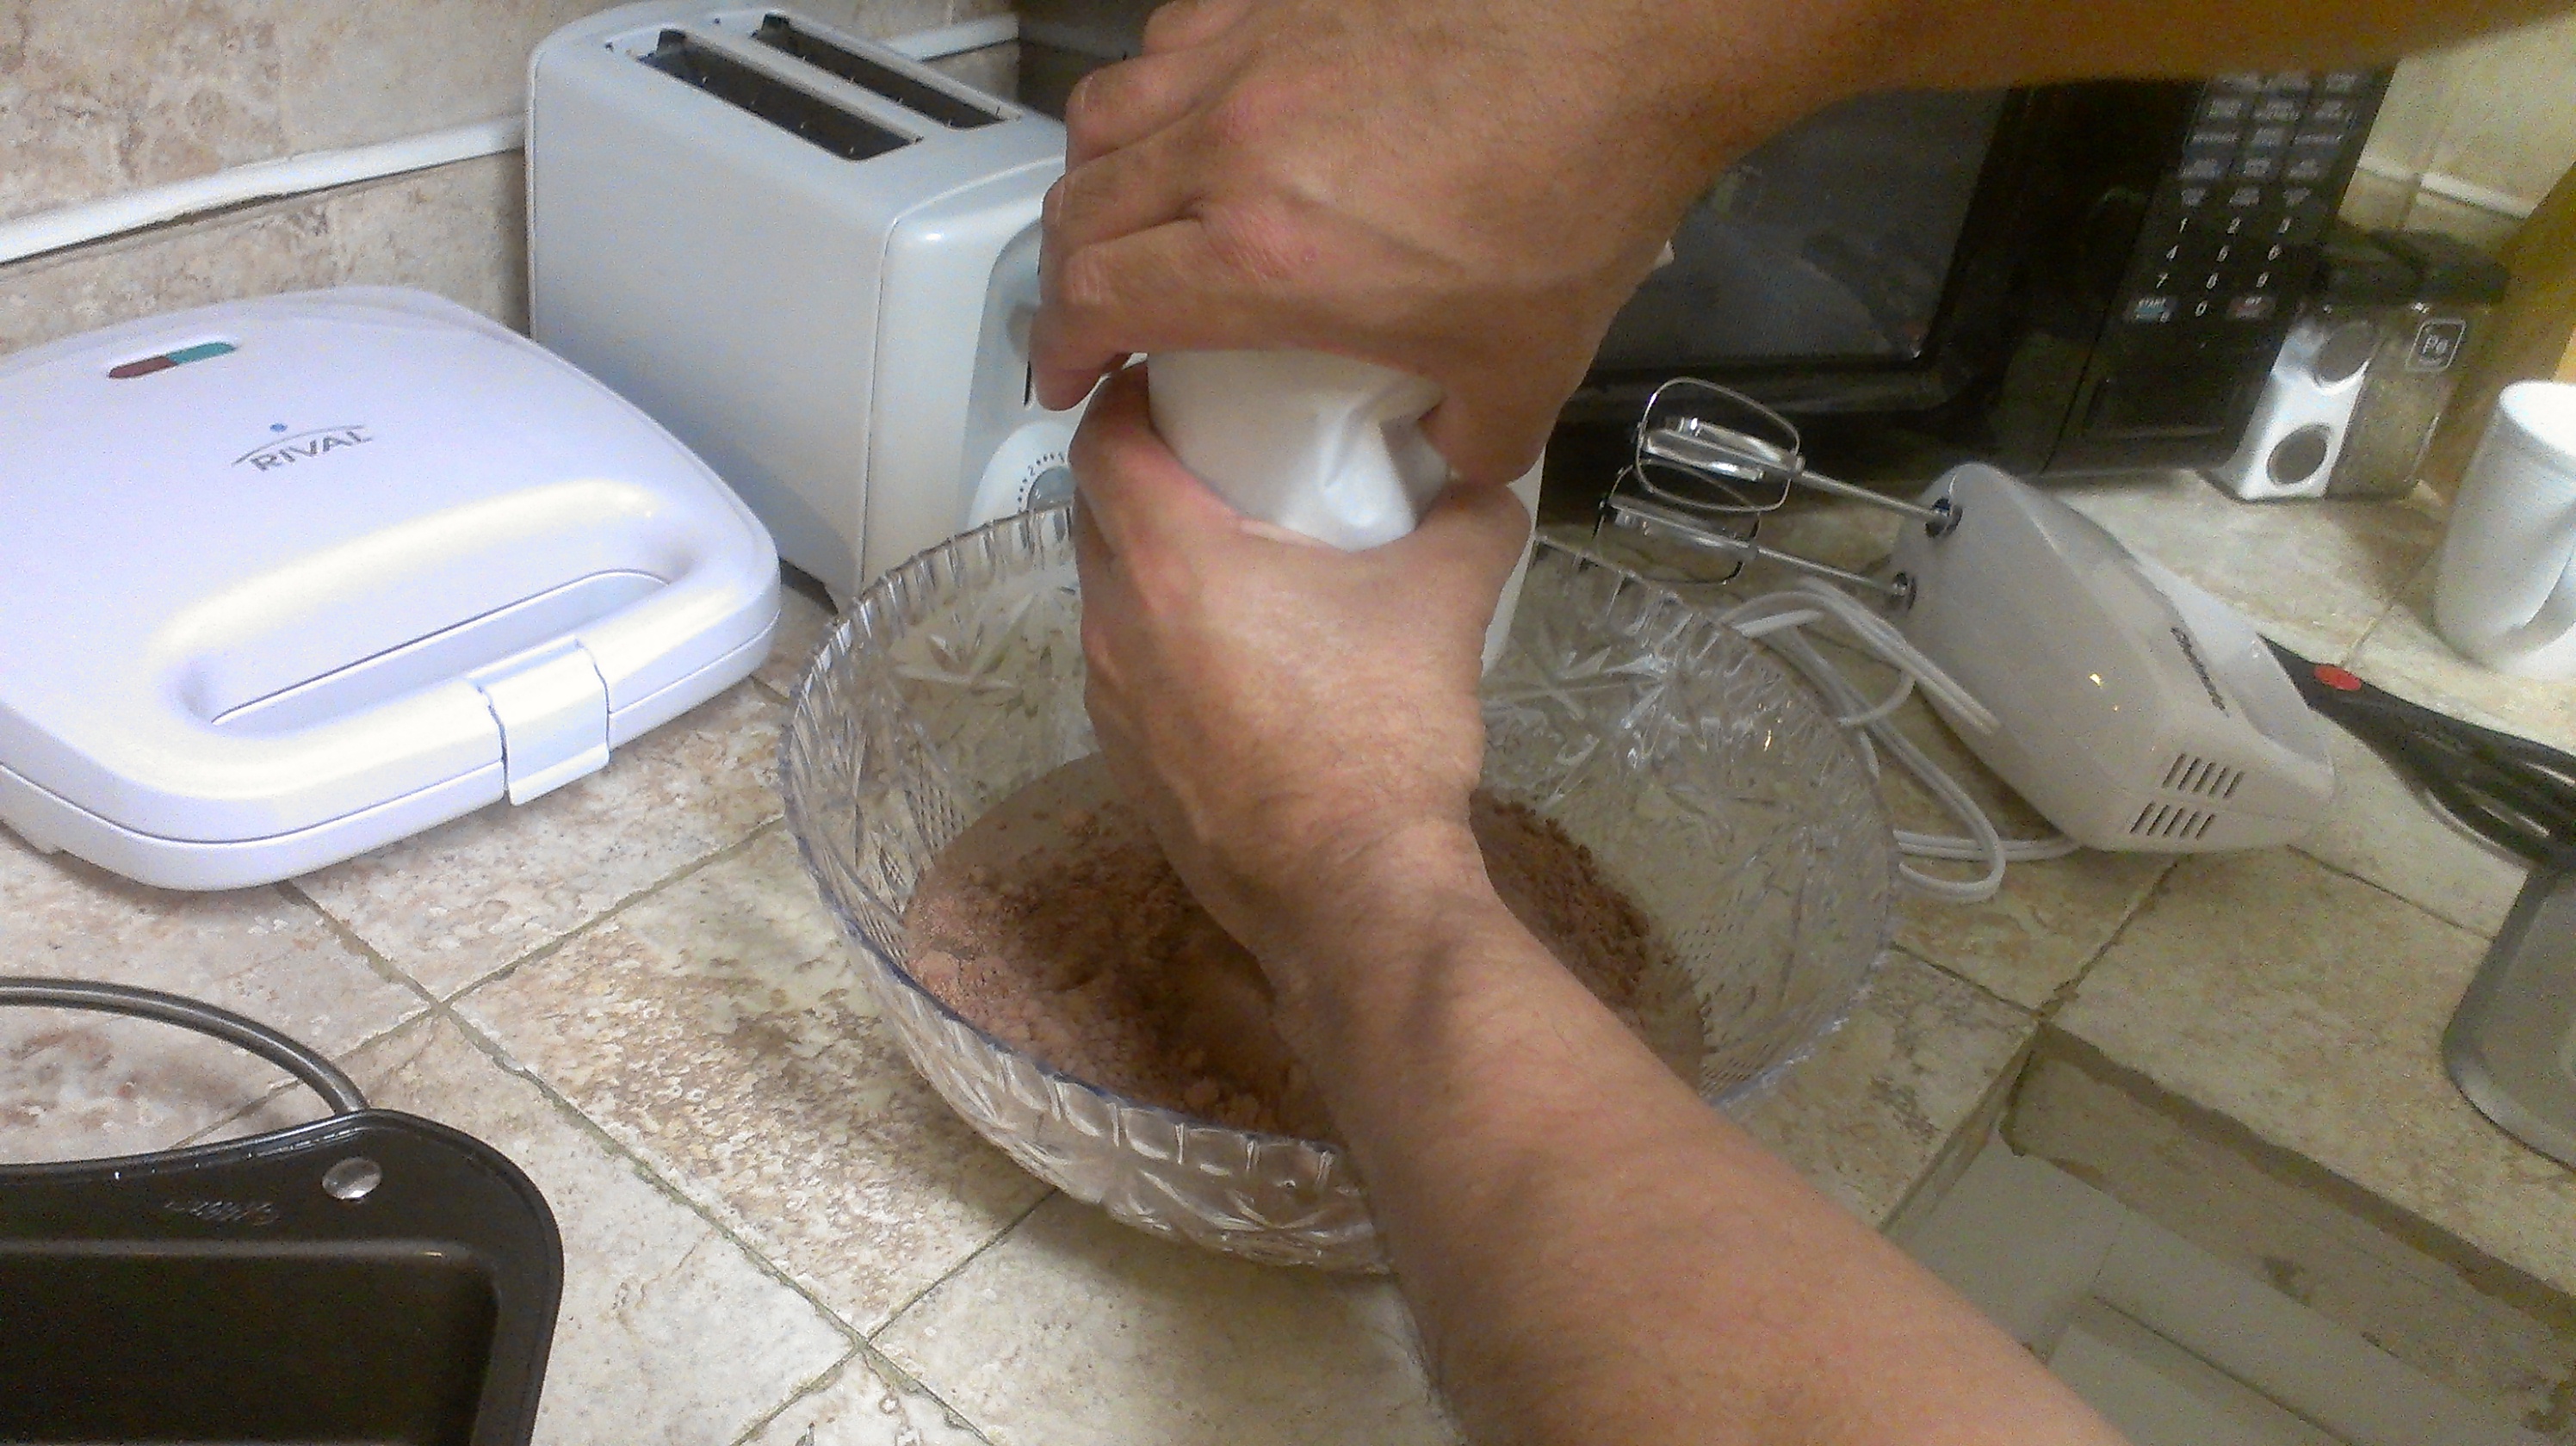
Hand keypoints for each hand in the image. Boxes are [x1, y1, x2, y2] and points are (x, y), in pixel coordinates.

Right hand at [1032, 0, 1857, 483]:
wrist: (1628, 50)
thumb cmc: (1576, 196)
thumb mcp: (1527, 373)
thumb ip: (1469, 440)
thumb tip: (1446, 454)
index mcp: (1264, 257)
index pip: (1098, 300)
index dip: (1063, 350)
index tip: (1069, 377)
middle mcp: (1229, 150)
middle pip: (1079, 210)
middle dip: (1067, 275)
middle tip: (1094, 312)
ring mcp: (1249, 59)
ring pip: (1106, 115)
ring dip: (1097, 178)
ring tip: (1127, 214)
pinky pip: (1171, 41)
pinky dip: (1160, 91)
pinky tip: (1201, 119)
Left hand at [1070, 365, 1530, 971]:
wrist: (1352, 893)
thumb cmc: (1381, 732)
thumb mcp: (1444, 600)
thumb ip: (1470, 518)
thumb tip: (1489, 479)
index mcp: (1168, 560)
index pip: (1102, 440)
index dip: (1128, 396)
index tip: (1173, 380)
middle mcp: (1114, 624)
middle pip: (1094, 515)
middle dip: (1142, 475)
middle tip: (1215, 457)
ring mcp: (1110, 703)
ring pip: (1108, 599)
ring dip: (1152, 566)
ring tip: (1233, 559)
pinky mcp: (1126, 766)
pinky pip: (1128, 673)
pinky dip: (1163, 644)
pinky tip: (1237, 659)